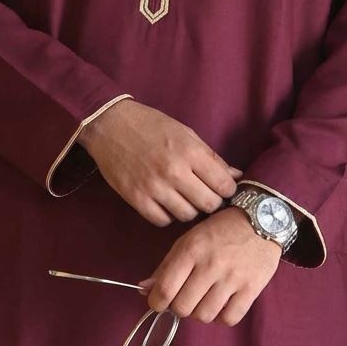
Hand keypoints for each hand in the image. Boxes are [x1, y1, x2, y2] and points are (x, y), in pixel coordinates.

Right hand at [79, 98, 243, 226]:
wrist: (110, 124)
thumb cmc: (151, 125)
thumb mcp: (185, 133)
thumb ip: (211, 157)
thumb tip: (236, 176)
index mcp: (190, 151)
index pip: (224, 185)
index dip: (227, 189)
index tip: (221, 187)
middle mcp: (174, 171)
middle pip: (208, 205)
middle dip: (212, 202)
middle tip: (204, 194)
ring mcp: (154, 187)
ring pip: (187, 216)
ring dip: (189, 209)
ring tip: (184, 197)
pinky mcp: (136, 198)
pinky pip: (162, 221)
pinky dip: (167, 215)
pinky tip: (166, 202)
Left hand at [136, 206, 282, 325]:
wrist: (263, 220)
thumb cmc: (220, 229)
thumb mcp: (189, 239)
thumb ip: (166, 266)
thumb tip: (143, 290)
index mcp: (191, 249)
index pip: (165, 289)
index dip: (156, 302)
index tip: (158, 302)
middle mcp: (211, 265)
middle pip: (183, 307)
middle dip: (178, 307)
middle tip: (184, 297)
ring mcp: (232, 278)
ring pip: (204, 316)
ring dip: (199, 312)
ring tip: (203, 300)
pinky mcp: (251, 289)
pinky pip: (228, 319)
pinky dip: (221, 317)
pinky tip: (220, 304)